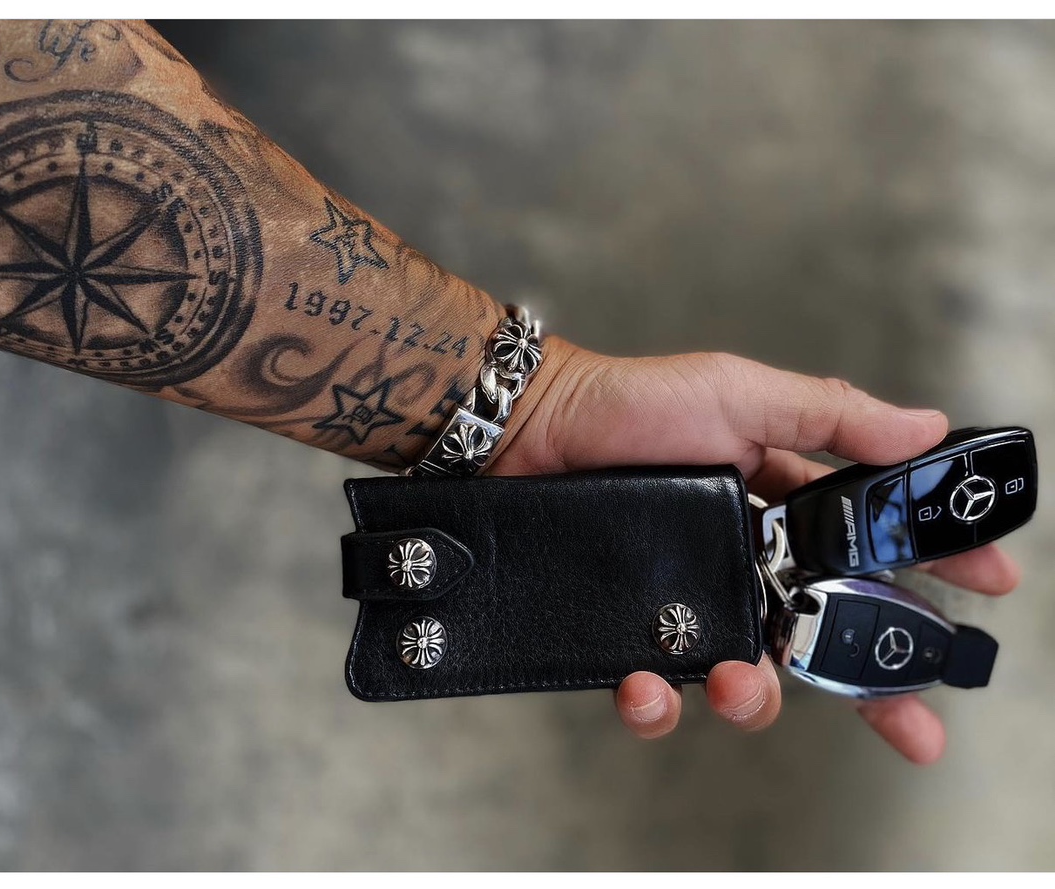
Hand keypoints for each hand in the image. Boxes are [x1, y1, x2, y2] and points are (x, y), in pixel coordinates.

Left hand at [489, 339, 1020, 763]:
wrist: (531, 427)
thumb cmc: (633, 403)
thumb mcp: (740, 394)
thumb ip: (830, 416)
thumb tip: (928, 428)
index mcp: (782, 507)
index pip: (872, 549)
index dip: (931, 573)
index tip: (991, 586)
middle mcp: (745, 562)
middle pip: (825, 637)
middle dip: (879, 687)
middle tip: (916, 727)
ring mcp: (691, 602)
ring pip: (750, 677)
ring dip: (757, 699)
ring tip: (738, 683)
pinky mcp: (633, 631)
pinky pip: (658, 689)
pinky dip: (658, 703)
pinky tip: (649, 687)